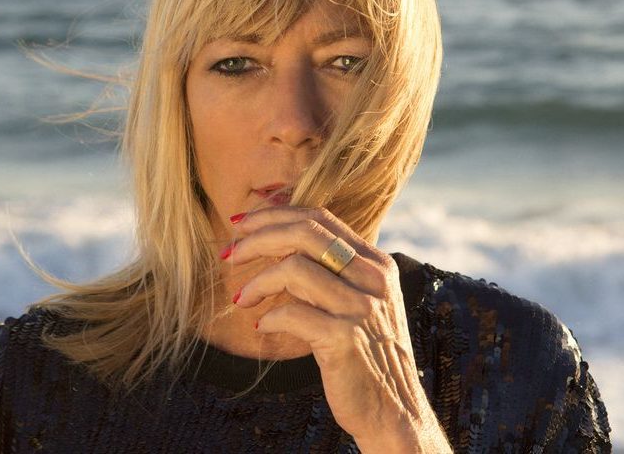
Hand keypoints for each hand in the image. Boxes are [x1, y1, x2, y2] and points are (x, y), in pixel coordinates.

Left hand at [224, 205, 450, 452]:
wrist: (394, 409)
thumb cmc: (367, 355)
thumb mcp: (361, 302)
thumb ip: (334, 272)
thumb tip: (279, 241)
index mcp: (376, 263)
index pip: (320, 218)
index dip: (274, 215)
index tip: (241, 224)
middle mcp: (372, 279)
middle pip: (305, 234)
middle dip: (257, 238)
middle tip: (230, 253)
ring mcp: (360, 309)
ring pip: (294, 269)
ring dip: (257, 282)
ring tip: (243, 299)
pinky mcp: (344, 340)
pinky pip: (292, 314)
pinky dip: (269, 317)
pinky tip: (262, 326)